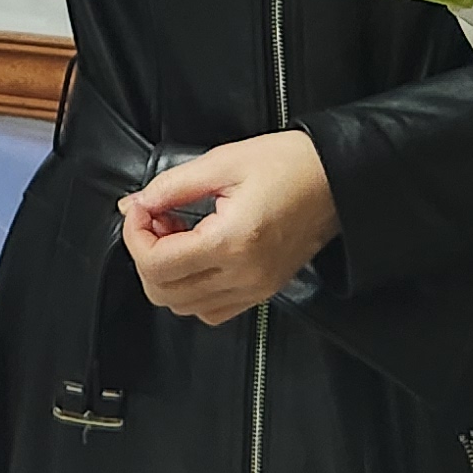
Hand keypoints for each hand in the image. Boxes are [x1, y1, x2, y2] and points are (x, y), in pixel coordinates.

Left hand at [120, 132, 339, 325]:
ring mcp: (255, 288)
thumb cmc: (291, 165)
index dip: (135, 235)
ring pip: (183, 306)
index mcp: (232, 241)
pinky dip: (191, 289)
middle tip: (156, 218)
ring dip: (167, 272)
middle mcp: (244, 275)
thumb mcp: (223, 162)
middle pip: (164, 292)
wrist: (338, 178)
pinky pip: (211, 310)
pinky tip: (197, 254)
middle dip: (146, 253)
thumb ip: (172, 186)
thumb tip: (137, 204)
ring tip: (178, 232)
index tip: (140, 208)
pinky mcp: (263, 291)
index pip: (157, 263)